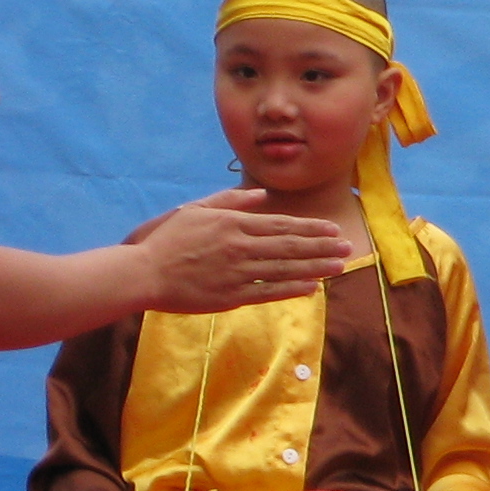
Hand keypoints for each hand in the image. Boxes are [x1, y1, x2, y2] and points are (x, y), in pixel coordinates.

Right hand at [133, 191, 359, 314]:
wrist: (142, 273)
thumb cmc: (168, 240)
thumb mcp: (197, 210)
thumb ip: (231, 200)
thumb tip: (261, 194)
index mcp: (234, 224)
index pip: (281, 225)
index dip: (310, 228)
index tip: (331, 229)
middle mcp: (240, 247)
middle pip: (290, 247)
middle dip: (321, 247)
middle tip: (346, 247)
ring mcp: (236, 273)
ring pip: (285, 270)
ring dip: (315, 267)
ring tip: (339, 266)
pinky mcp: (230, 296)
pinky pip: (268, 292)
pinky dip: (291, 289)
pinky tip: (312, 287)